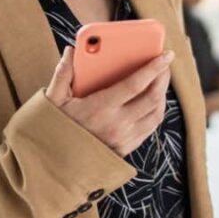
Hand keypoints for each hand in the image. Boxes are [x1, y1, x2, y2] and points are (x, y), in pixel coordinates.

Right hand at [46, 46, 173, 156]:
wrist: (54, 166)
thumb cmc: (54, 130)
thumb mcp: (53, 101)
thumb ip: (63, 73)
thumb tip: (71, 51)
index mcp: (100, 108)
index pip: (135, 84)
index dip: (153, 68)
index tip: (166, 55)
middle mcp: (117, 125)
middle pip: (152, 98)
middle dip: (163, 78)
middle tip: (165, 63)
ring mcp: (124, 139)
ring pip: (156, 113)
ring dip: (162, 94)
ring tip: (160, 80)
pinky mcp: (127, 149)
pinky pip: (150, 127)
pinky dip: (156, 111)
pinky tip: (153, 100)